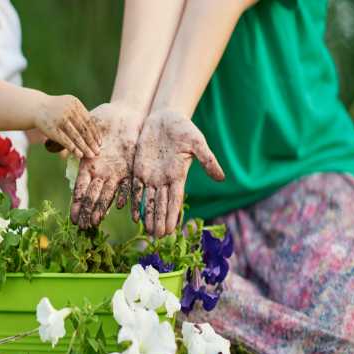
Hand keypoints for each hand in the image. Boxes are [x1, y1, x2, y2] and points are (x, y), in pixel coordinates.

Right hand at [34, 95, 100, 158]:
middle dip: (92, 142)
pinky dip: (73, 148)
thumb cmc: (56, 109)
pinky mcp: (52, 128)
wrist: (36, 107)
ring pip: (76, 136)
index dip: (95, 133)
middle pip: (84, 129)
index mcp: (75, 103)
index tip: (100, 142)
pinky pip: (65, 140)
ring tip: (91, 155)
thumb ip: (80, 115)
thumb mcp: (69, 106)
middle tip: (98, 151)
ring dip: (84, 147)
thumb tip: (95, 132)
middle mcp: (68, 110)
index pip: (89, 121)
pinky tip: (79, 155)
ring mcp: (60, 119)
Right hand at [71, 103, 143, 228]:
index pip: (80, 189)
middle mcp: (101, 174)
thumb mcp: (85, 127)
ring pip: (108, 195)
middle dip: (86, 212)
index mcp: (88, 166)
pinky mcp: (131, 169)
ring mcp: (116, 173)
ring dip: (101, 209)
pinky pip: (129, 185)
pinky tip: (120, 205)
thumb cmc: (103, 119)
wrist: (126, 114)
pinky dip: (125, 195)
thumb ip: (70, 137)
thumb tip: (48, 146)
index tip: (71, 218)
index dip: (76, 203)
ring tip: (96, 222)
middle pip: (92, 197)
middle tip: (82, 227)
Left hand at [131, 110, 224, 236]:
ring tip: (146, 231)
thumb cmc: (184, 129)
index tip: (170, 230)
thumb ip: (207, 160)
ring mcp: (151, 175)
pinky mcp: (139, 168)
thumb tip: (221, 178)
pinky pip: (135, 188)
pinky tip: (133, 215)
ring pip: (148, 200)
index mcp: (178, 175)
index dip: (172, 215)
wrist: (165, 116)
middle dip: (159, 220)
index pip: (175, 200)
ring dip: (147, 216)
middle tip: (156, 237)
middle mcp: (164, 179)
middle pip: (160, 204)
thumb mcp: (197, 143)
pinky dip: (134, 201)